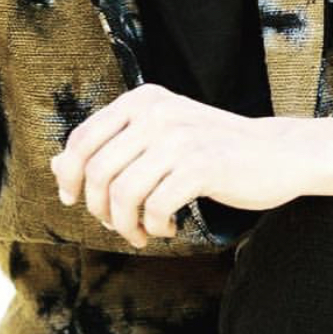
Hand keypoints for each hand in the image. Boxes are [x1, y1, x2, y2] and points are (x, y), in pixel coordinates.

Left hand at [50, 84, 332, 246]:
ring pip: (121, 193)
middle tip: (117, 225)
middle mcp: (156, 112)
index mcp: (141, 100)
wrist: (277, 154)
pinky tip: (167, 228)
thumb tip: (55, 167)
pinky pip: (156, 207)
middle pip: (96, 171)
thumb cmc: (212, 151)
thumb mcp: (157, 141)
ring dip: (125, 224)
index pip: (81, 140)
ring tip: (140, 233)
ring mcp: (179, 137)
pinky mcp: (201, 165)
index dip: (70, 176)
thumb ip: (110, 150)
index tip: (75, 200)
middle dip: (98, 208)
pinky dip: (155, 226)